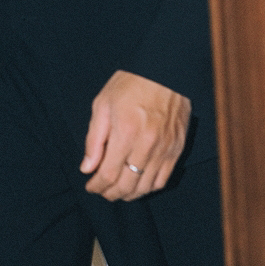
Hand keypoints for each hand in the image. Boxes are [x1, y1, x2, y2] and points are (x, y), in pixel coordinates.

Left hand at [81, 70, 189, 199]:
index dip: (97, 186)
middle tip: (102, 191)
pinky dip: (149, 187)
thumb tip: (87, 168)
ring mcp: (165, 149)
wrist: (165, 71)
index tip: (90, 185)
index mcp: (125, 132)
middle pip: (127, 185)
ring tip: (118, 191)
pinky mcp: (177, 149)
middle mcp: (147, 144)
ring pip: (146, 186)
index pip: (109, 174)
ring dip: (129, 194)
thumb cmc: (130, 85)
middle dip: (110, 193)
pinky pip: (163, 179)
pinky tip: (139, 184)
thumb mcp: (102, 105)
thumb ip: (94, 139)